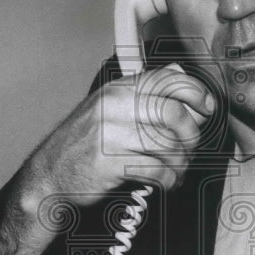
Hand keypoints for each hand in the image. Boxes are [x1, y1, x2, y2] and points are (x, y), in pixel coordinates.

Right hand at [19, 64, 214, 209]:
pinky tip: (167, 182)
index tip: (206, 108)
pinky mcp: (109, 164)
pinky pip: (155, 170)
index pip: (166, 80)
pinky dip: (169, 179)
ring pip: (166, 144)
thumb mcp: (107, 108)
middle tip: (190, 148)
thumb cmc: (81, 144)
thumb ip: (141, 92)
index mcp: (116, 90)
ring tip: (178, 170)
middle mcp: (113, 107)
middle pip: (172, 113)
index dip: (195, 93)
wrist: (47, 176)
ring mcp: (109, 135)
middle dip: (190, 135)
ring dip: (181, 162)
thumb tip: (178, 72)